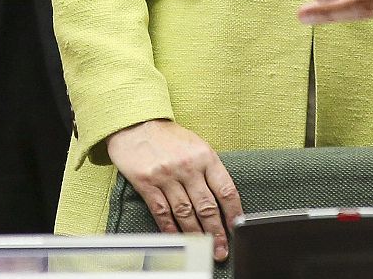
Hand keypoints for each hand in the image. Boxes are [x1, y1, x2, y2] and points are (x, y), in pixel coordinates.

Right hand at [107, 119, 241, 260]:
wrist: (135, 123)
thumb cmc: (168, 136)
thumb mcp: (195, 144)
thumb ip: (209, 168)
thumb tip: (223, 198)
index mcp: (204, 155)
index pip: (225, 189)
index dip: (233, 212)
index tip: (237, 228)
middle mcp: (187, 167)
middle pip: (206, 206)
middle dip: (216, 232)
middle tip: (221, 249)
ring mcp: (166, 176)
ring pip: (185, 213)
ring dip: (196, 234)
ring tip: (204, 248)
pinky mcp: (146, 183)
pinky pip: (161, 211)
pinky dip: (170, 228)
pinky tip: (178, 238)